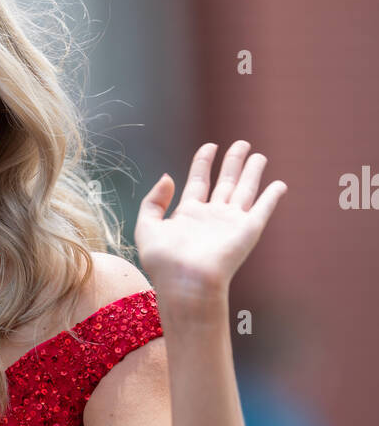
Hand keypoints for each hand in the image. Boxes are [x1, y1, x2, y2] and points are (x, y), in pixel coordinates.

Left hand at [135, 141, 286, 306]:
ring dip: (253, 172)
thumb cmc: (164, 262)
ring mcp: (231, 223)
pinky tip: (279, 185)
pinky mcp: (248, 230)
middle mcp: (212, 216)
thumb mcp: (146, 227)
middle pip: (225, 182)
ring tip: (258, 155)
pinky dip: (272, 196)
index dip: (203, 162)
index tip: (210, 146)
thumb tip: (168, 177)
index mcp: (188, 215)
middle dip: (233, 162)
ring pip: (245, 190)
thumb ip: (153, 201)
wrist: (186, 283)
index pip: (198, 181)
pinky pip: (263, 209)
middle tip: (242, 143)